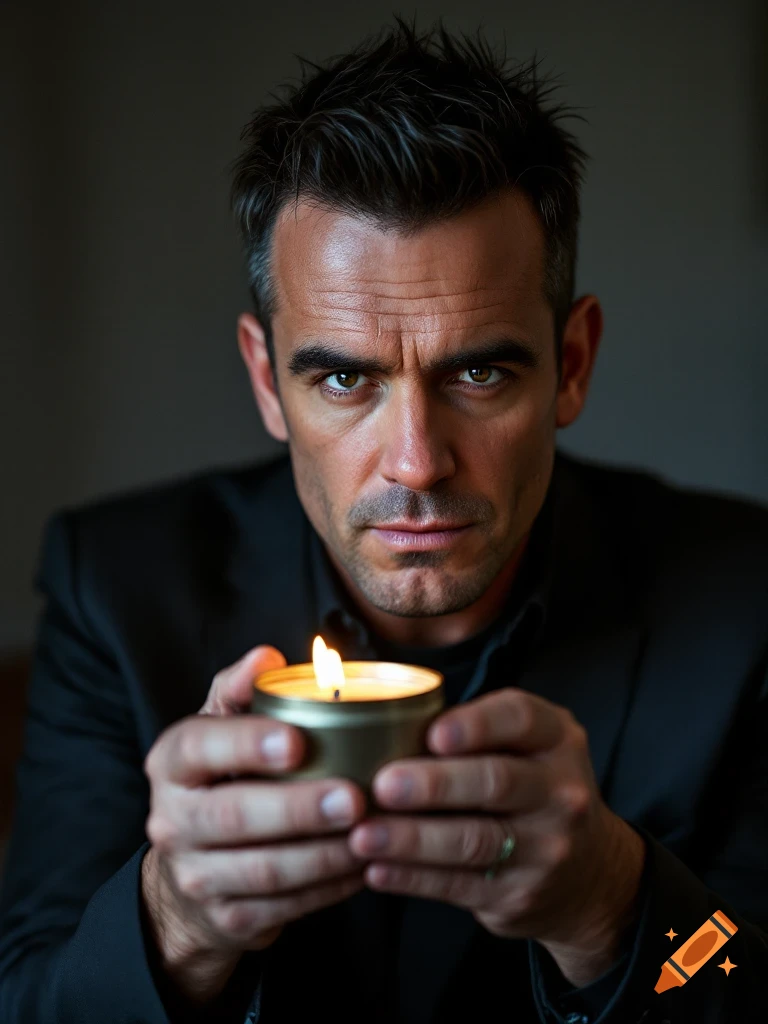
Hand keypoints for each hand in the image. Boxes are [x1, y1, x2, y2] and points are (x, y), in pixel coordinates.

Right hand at [141, 645, 366, 999]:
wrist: (193, 868)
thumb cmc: (222, 776)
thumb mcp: (220, 726)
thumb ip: (240, 688)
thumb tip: (267, 655)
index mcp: (171, 763)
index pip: (198, 747)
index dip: (246, 744)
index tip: (297, 741)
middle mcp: (171, 819)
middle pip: (233, 816)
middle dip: (298, 809)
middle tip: (354, 797)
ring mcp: (195, 875)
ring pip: (262, 870)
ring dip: (322, 854)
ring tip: (370, 834)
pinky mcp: (226, 918)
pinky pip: (283, 908)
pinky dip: (327, 889)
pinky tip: (363, 867)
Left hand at [348, 686, 644, 982]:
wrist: (589, 874)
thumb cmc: (533, 790)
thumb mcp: (529, 748)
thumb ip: (478, 732)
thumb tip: (386, 724)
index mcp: (557, 740)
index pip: (521, 719)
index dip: (476, 725)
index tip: (432, 733)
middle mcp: (561, 792)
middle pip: (495, 782)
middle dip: (434, 783)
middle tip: (382, 784)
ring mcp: (546, 848)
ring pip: (473, 840)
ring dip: (411, 838)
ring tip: (363, 835)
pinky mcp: (520, 894)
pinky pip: (459, 885)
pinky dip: (413, 878)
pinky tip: (377, 869)